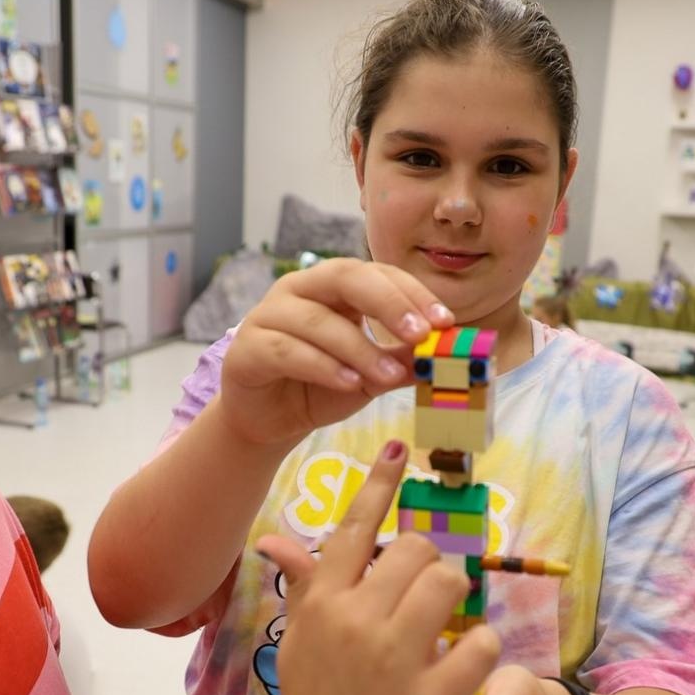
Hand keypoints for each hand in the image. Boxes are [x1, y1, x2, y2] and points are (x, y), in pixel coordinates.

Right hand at [216, 259, 453, 447]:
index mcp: (333, 286)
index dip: (412, 293)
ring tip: (390, 376)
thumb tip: (447, 356)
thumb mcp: (371, 375)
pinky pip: (287, 351)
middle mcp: (300, 289)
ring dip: (359, 348)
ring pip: (317, 320)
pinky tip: (349, 383)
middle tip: (421, 334)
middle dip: (388, 303)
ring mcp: (269, 315)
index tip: (445, 322)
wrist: (269, 420)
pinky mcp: (247, 349)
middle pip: (345, 277)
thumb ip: (402, 361)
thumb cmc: (320, 386)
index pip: (377, 274)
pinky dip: (322, 366)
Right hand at [255, 438, 499, 694]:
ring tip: (446, 625)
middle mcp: (355, 621)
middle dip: (430, 566)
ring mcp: (393, 659)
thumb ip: (304, 585)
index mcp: (322, 602)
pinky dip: (480, 650)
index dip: (379, 483)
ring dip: (457, 599)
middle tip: (426, 597)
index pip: (355, 526)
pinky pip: (480, 644)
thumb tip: (276, 540)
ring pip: (450, 585)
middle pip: (417, 551)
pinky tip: (464, 665)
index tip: (398, 448)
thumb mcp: (300, 639)